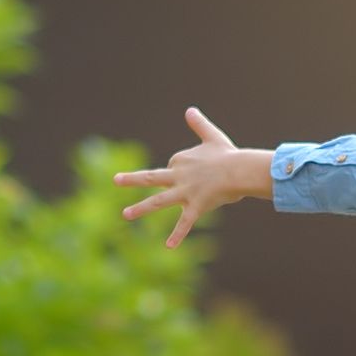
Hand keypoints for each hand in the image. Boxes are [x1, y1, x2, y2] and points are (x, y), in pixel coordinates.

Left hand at [113, 108, 269, 245]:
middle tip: (114, 180)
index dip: (182, 174)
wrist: (241, 170)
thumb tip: (189, 109)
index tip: (197, 175)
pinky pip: (185, 223)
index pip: (172, 168)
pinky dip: (177, 235)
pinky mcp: (196, 206)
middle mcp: (179, 176)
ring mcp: (185, 192)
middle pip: (151, 177)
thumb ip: (199, 124)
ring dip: (141, 208)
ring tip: (125, 214)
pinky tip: (168, 246)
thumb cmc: (229, 154)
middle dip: (132, 179)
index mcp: (181, 160)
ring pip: (159, 201)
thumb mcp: (212, 136)